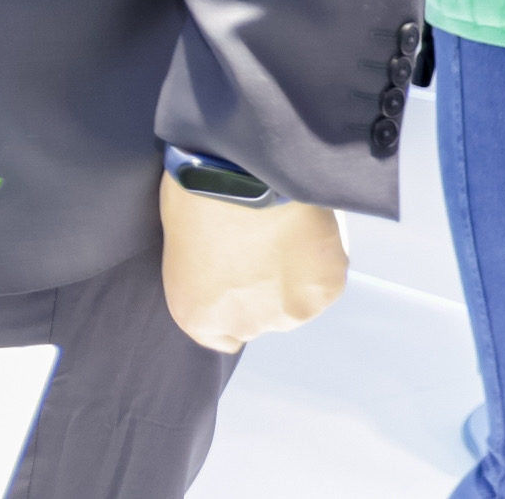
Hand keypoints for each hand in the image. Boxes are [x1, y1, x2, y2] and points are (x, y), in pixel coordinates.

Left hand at [156, 175, 345, 352]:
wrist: (244, 169)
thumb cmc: (194, 193)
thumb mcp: (177, 240)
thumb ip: (201, 273)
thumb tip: (220, 271)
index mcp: (197, 315)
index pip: (220, 336)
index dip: (228, 307)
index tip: (232, 281)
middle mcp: (245, 325)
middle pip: (260, 319)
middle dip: (260, 290)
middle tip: (258, 246)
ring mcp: (291, 312)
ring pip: (297, 301)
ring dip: (293, 277)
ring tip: (281, 233)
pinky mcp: (327, 290)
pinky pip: (323, 278)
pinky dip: (318, 260)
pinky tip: (303, 230)